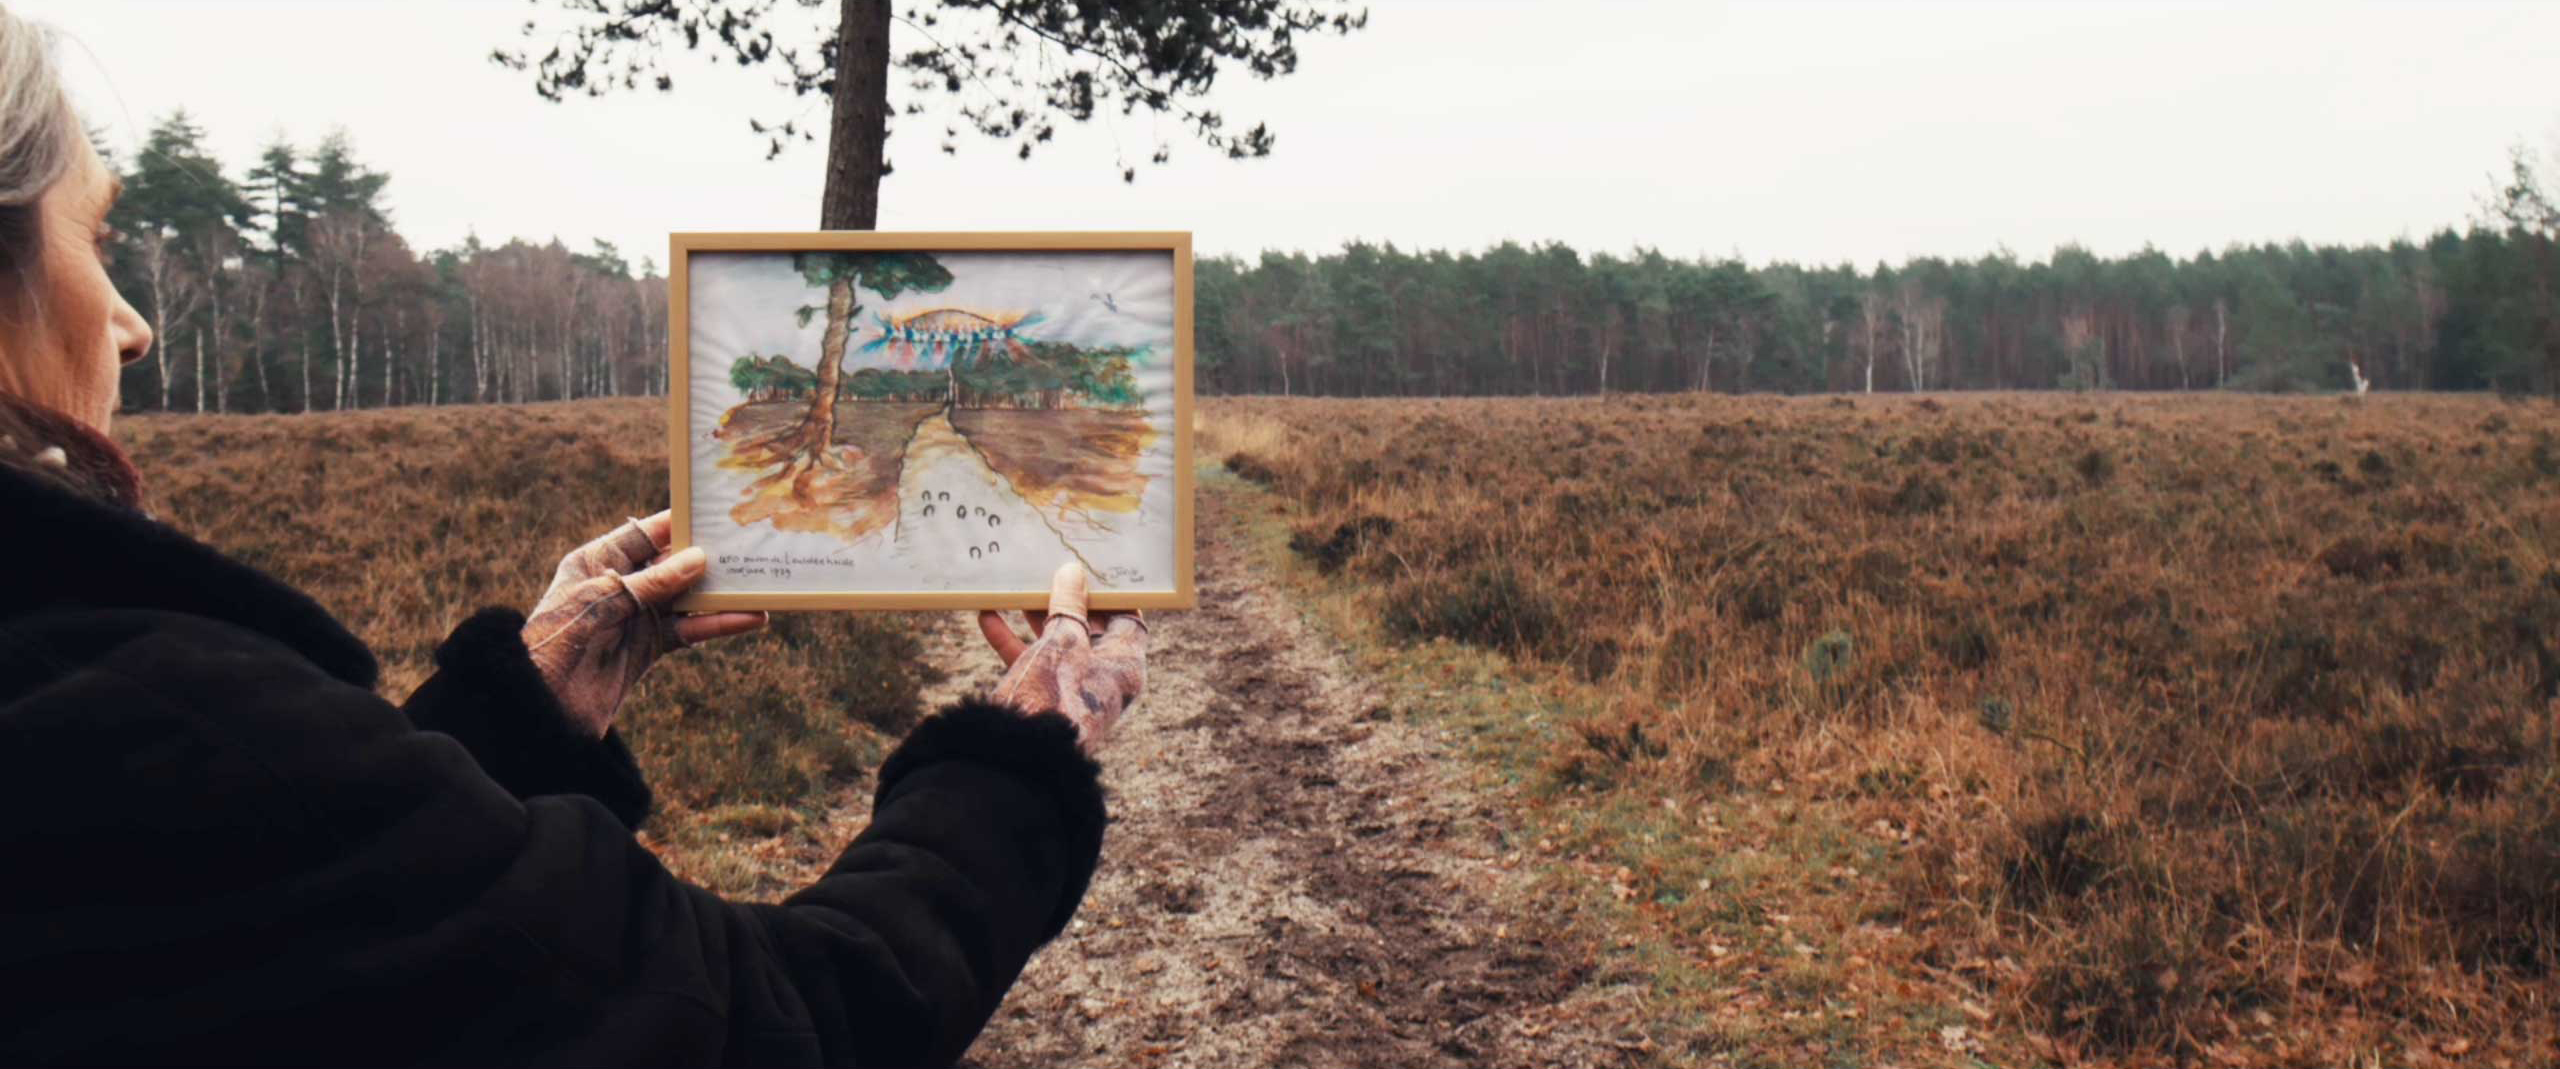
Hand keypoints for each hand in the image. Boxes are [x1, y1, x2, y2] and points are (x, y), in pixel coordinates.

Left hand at [523, 511, 766, 737]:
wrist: (541, 708)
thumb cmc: (556, 642)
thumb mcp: (601, 603)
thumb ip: (650, 583)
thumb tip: (698, 559)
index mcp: (597, 562)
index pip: (643, 534)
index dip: (677, 523)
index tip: (714, 513)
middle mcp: (621, 585)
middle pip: (673, 563)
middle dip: (709, 557)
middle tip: (748, 546)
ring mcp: (637, 617)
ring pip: (688, 598)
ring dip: (722, 594)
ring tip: (760, 584)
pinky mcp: (651, 647)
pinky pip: (691, 629)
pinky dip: (719, 624)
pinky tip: (749, 618)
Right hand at [977, 563, 1147, 754]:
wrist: (1020, 759)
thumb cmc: (1055, 696)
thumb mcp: (1063, 642)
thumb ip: (1068, 606)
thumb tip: (1072, 573)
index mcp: (1125, 666)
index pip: (1128, 618)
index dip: (1111, 592)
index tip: (1093, 567)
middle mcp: (1102, 677)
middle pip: (1089, 627)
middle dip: (1068, 598)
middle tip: (1052, 568)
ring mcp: (1071, 687)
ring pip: (1056, 641)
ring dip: (1035, 614)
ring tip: (1019, 586)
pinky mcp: (1042, 696)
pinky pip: (1029, 660)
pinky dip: (1009, 638)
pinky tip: (987, 615)